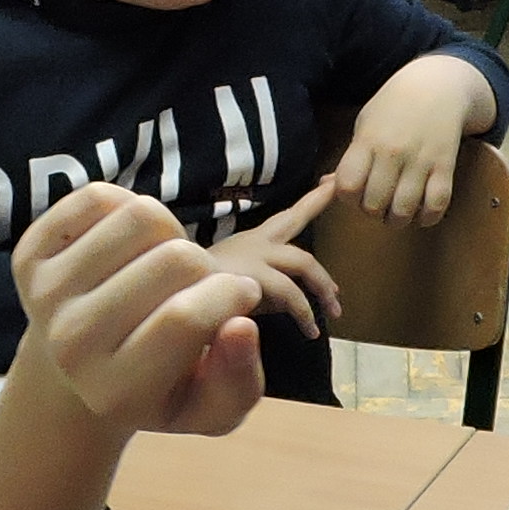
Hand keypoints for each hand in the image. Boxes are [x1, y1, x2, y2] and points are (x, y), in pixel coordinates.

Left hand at [9, 185, 266, 443]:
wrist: (73, 370)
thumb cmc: (158, 387)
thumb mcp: (210, 408)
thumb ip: (238, 380)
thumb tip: (241, 324)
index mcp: (117, 390)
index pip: (186, 318)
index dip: (231, 294)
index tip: (242, 295)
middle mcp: (70, 344)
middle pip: (173, 260)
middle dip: (206, 265)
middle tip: (199, 285)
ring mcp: (44, 294)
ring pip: (142, 216)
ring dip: (171, 234)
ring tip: (164, 265)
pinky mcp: (29, 253)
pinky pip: (100, 197)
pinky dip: (130, 209)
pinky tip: (132, 246)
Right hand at [208, 182, 344, 339]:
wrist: (171, 301)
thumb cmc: (203, 300)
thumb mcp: (244, 291)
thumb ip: (272, 292)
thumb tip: (299, 302)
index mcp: (250, 243)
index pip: (286, 217)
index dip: (312, 200)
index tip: (330, 180)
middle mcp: (252, 242)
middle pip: (295, 218)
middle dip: (319, 202)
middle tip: (337, 189)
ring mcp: (252, 255)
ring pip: (303, 262)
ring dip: (323, 287)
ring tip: (335, 311)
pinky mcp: (251, 275)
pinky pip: (290, 294)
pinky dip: (304, 313)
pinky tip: (310, 329)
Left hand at [333, 56, 485, 226]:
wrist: (437, 85)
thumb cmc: (393, 106)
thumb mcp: (364, 125)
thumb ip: (350, 159)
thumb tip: (326, 187)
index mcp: (367, 140)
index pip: (347, 186)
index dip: (348, 199)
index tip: (355, 194)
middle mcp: (392, 152)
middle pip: (374, 204)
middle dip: (372, 211)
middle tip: (377, 205)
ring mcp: (421, 160)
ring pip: (403, 209)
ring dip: (397, 219)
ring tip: (396, 212)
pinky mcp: (445, 166)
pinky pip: (436, 204)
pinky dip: (428, 217)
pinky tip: (421, 213)